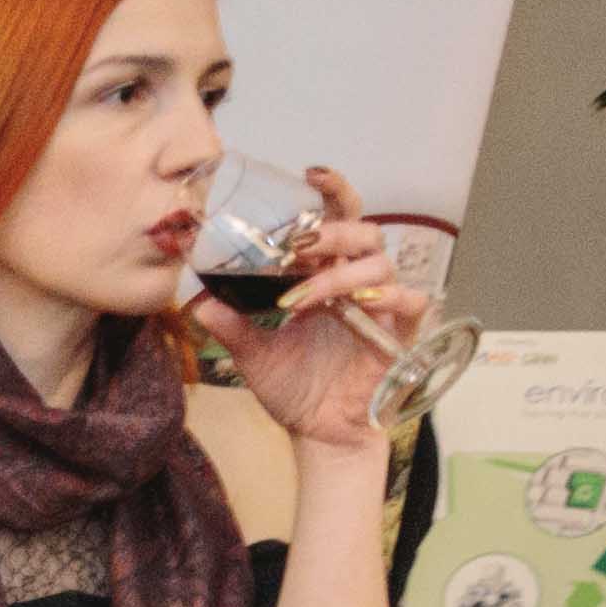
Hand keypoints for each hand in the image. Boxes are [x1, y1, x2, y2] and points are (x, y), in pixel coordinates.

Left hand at [209, 168, 428, 456]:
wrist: (319, 433)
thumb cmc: (295, 389)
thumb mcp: (252, 355)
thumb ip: (230, 325)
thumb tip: (197, 300)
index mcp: (325, 276)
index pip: (336, 220)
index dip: (330, 191)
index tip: (309, 173)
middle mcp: (356, 281)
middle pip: (362, 229)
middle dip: (331, 229)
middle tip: (298, 244)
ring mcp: (381, 304)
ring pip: (379, 260)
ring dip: (337, 273)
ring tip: (300, 297)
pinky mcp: (400, 331)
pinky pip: (408, 298)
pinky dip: (384, 296)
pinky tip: (355, 306)